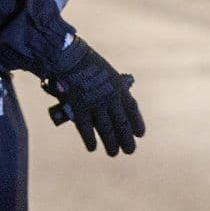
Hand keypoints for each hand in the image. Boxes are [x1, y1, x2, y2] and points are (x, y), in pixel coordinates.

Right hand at [40, 37, 144, 155]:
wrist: (69, 57)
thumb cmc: (86, 62)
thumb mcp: (106, 72)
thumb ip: (109, 89)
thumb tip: (110, 106)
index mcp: (119, 87)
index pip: (132, 110)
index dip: (137, 123)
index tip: (140, 134)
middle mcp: (111, 99)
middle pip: (122, 124)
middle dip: (127, 140)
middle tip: (130, 150)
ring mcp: (96, 105)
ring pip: (107, 131)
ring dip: (111, 144)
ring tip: (114, 153)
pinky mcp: (79, 109)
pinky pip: (87, 130)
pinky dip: (90, 140)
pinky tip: (93, 147)